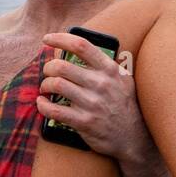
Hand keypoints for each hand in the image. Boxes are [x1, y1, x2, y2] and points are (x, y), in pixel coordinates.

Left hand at [37, 32, 146, 162]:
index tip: (47, 39)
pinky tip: (42, 103)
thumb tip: (78, 50)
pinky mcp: (84, 122)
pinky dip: (43, 105)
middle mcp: (101, 84)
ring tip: (45, 88)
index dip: (60, 39)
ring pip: (56, 85)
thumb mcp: (123, 79)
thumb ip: (104, 65)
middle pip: (62, 66)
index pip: (81, 45)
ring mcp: (92, 103)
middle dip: (48, 67)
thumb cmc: (124, 105)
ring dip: (45, 85)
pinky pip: (54, 110)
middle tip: (47, 72)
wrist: (133, 137)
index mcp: (109, 69)